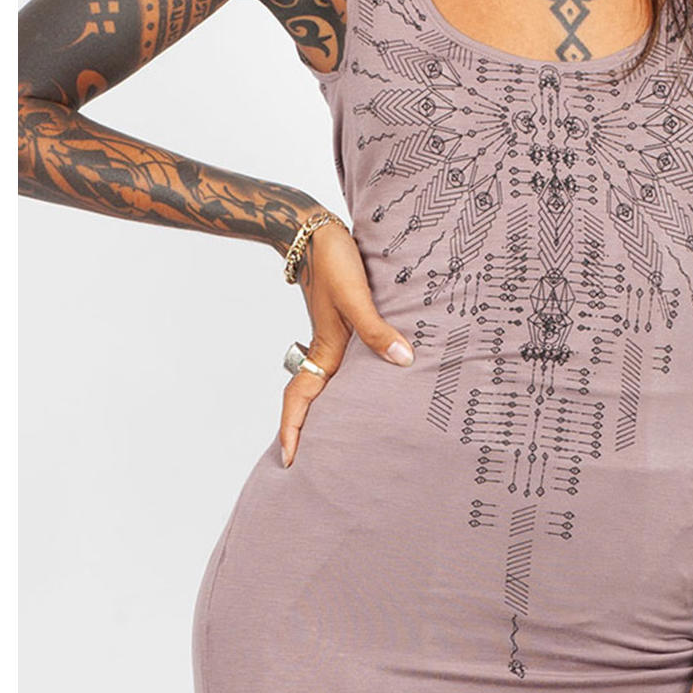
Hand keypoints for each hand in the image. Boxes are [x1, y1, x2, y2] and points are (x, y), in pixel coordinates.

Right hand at [279, 221, 414, 465]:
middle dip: (308, 432)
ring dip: (325, 409)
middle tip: (314, 463)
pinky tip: (365, 383)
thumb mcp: (357, 296)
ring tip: (338, 434)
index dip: (293, 430)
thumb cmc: (334, 260)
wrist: (313, 230)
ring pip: (326, 383)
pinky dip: (345, 383)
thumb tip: (403, 362)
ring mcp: (332, 336)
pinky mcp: (341, 322)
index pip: (300, 399)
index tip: (290, 460)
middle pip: (311, 400)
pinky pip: (340, 364)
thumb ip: (377, 330)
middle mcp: (326, 349)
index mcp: (325, 350)